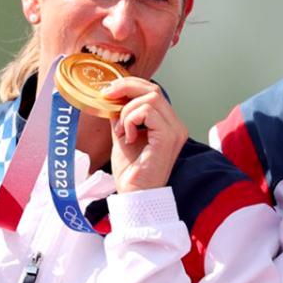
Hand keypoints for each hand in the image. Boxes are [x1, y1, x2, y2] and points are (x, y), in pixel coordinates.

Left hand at [104, 77, 187, 193]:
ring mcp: (175, 130)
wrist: (134, 196)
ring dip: (127, 110)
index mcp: (167, 124)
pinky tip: (127, 136)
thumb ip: (122, 116)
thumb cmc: (131, 172)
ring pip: (151, 97)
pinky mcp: (168, 137)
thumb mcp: (123, 135)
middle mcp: (176, 125)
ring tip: (121, 130)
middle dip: (126, 88)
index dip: (130, 86)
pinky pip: (148, 111)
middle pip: (154, 89)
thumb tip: (112, 97)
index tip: (108, 92)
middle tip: (106, 96)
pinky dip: (131, 119)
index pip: (153, 92)